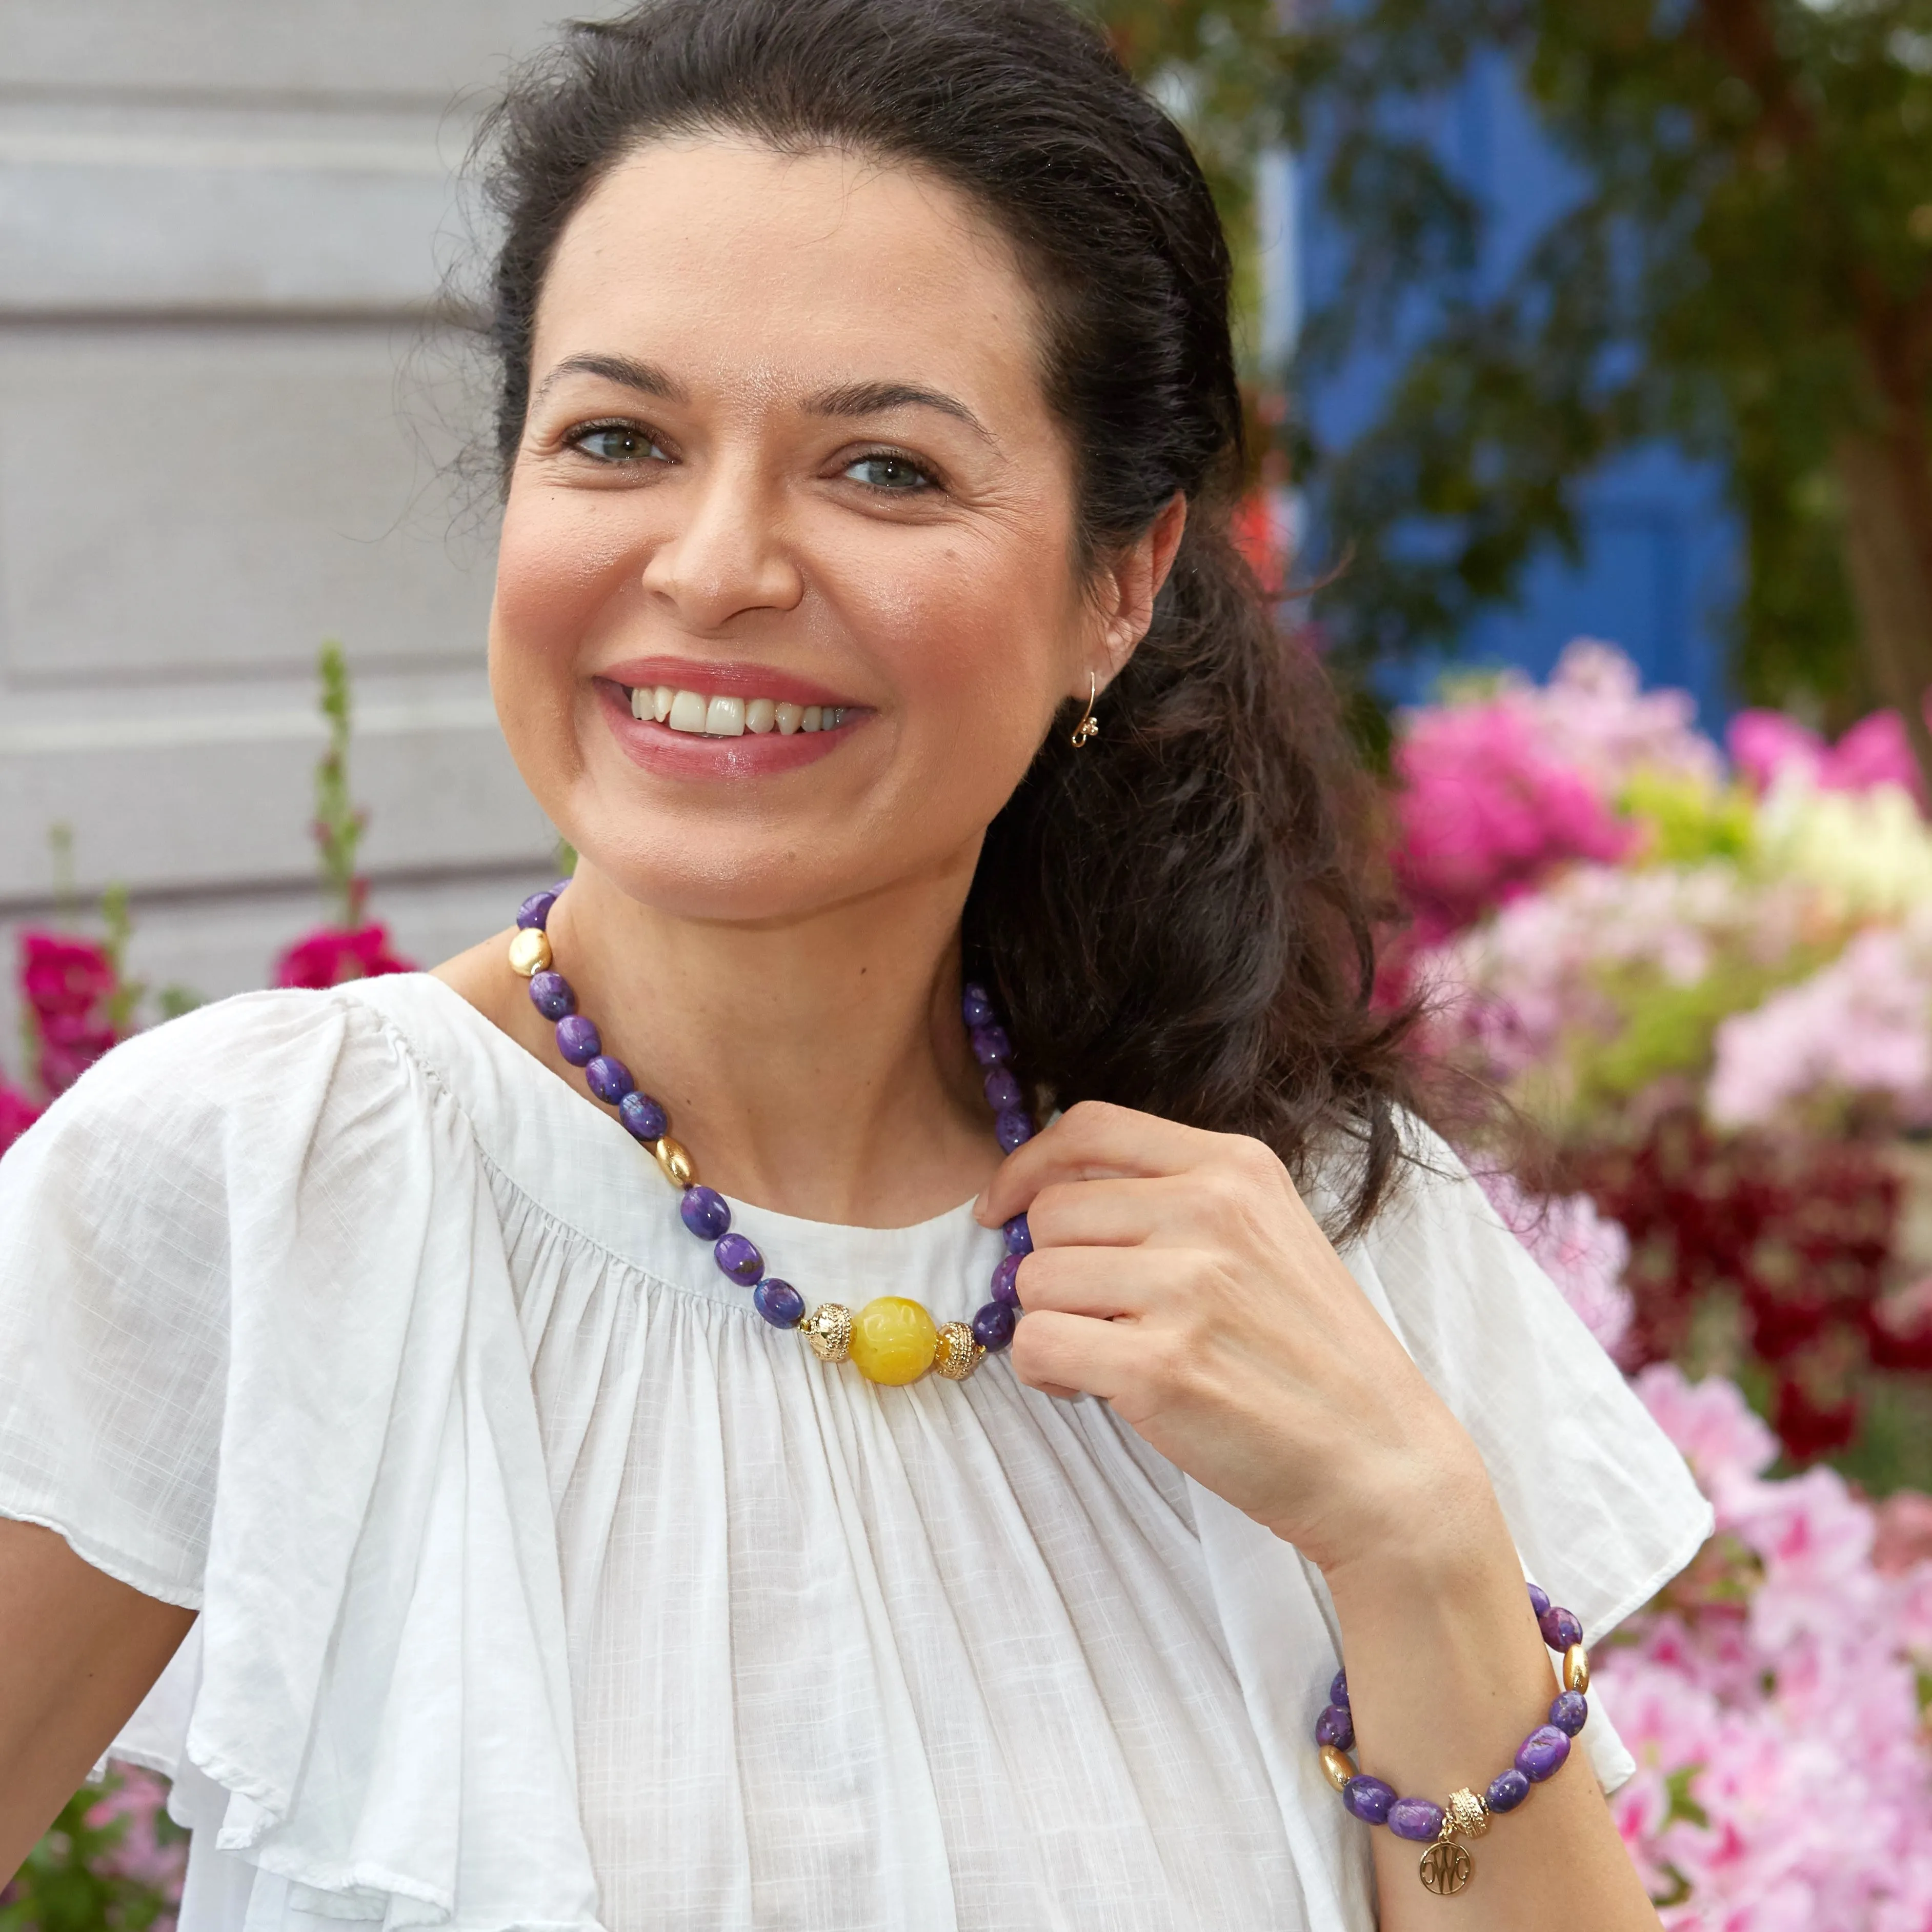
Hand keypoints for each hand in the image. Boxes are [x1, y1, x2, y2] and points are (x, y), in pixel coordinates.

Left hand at [975, 1101, 1489, 1575]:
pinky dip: (1046, 1372)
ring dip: (1051, 1323)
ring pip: (1033, 1280)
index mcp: (1234, 1167)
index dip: (1026, 1167)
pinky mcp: (1158, 1367)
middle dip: (1053, 1270)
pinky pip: (1036, 1344)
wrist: (1380, 1457)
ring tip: (1108, 1355)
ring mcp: (1186, 1287)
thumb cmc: (1311, 1354)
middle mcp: (1210, 1211)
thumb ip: (1173, 1200)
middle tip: (1097, 1317)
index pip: (1090, 1127)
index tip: (1002, 1208)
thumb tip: (1047, 1199)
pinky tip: (1092, 1387)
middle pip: (1050, 1213)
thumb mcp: (1265, 1234)